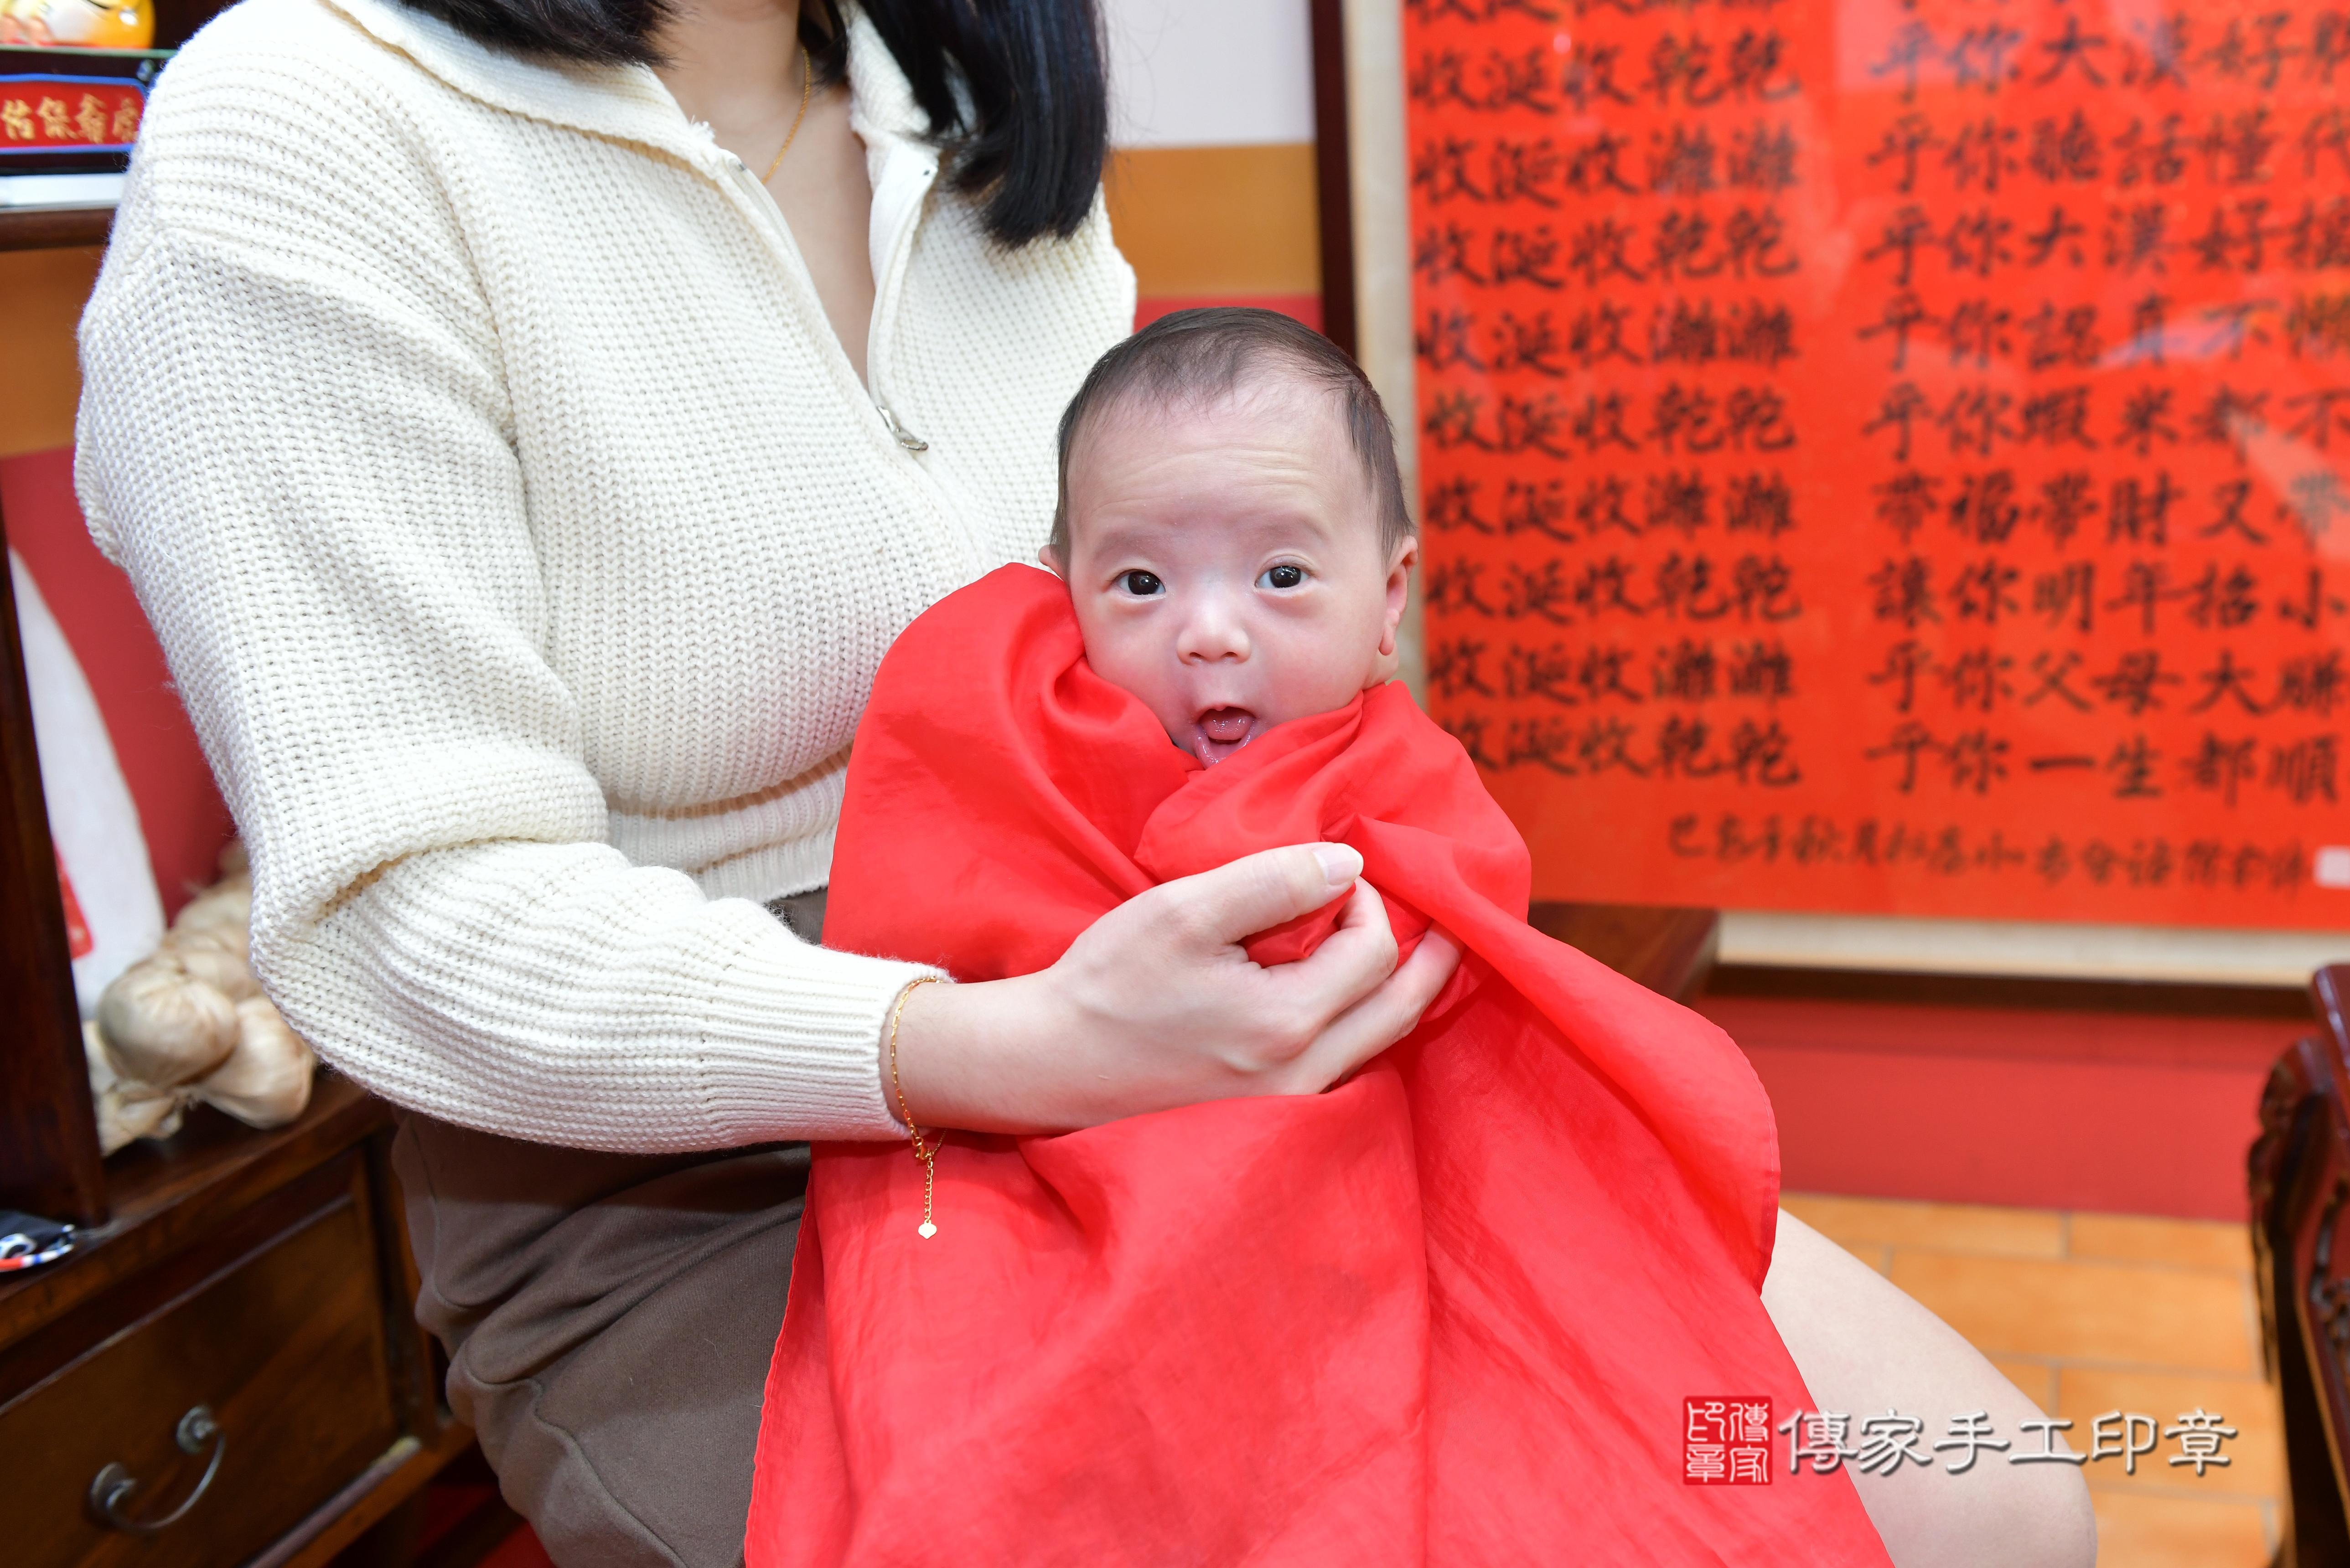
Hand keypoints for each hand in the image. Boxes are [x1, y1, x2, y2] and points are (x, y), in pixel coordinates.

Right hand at [889, 844, 1462, 1132]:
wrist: (1047, 1064)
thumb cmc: (1109, 983)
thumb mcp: (1184, 912)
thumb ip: (1272, 882)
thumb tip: (1348, 865)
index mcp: (1287, 1026)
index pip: (1373, 952)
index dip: (1368, 902)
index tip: (1336, 874)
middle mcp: (1303, 1077)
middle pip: (1401, 1011)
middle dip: (1432, 958)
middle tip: (1456, 921)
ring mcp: (1289, 1105)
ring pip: (1378, 1044)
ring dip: (1401, 993)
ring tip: (1421, 953)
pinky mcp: (1268, 1114)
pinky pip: (1345, 1065)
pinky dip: (1365, 1023)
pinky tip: (1358, 997)